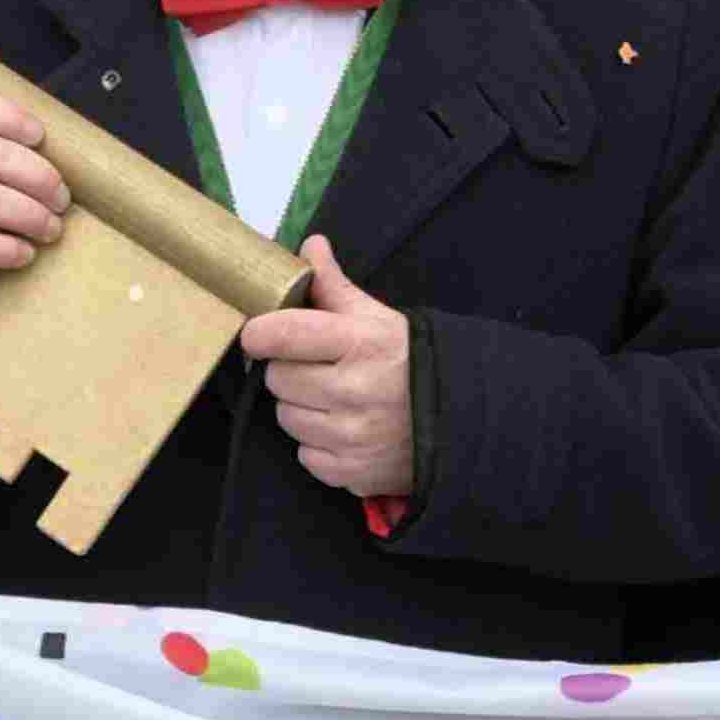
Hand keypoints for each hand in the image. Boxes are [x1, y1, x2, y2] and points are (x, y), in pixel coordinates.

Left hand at [236, 231, 418, 499]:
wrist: (460, 421)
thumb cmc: (410, 363)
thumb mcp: (379, 318)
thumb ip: (335, 285)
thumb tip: (309, 245)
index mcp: (361, 343)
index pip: (282, 334)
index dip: (260, 332)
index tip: (260, 334)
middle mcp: (355, 391)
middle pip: (278, 378)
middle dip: (289, 370)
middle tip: (313, 367)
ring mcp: (354, 437)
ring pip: (286, 418)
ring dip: (300, 408)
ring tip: (331, 399)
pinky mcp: (353, 473)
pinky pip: (305, 455)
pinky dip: (317, 443)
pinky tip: (342, 429)